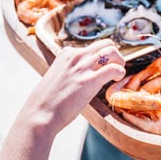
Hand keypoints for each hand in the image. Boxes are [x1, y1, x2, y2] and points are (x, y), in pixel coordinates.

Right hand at [0, 40, 125, 159]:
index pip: (90, 47)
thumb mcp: (55, 80)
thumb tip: (74, 81)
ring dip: (119, 61)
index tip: (102, 68)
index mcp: (65, 54)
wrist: (40, 115)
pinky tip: (117, 82)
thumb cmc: (46, 103)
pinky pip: (114, 69)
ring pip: (112, 52)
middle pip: (105, 44)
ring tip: (118, 75)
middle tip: (116, 68)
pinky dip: (120, 73)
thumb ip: (67, 74)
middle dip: (114, 55)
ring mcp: (83, 67)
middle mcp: (75, 56)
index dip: (100, 57)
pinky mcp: (90, 80)